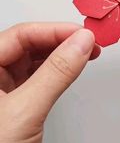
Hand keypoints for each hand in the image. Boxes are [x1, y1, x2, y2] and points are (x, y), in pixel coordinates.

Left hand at [0, 23, 99, 142]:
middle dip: (60, 40)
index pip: (21, 35)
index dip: (54, 30)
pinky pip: (37, 80)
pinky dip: (56, 73)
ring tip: (86, 52)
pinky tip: (71, 70)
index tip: (83, 34)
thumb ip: (56, 73)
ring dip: (61, 55)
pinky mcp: (14, 107)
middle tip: (88, 42)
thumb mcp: (26, 112)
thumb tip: (81, 43)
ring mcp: (2, 92)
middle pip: (27, 45)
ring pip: (33, 61)